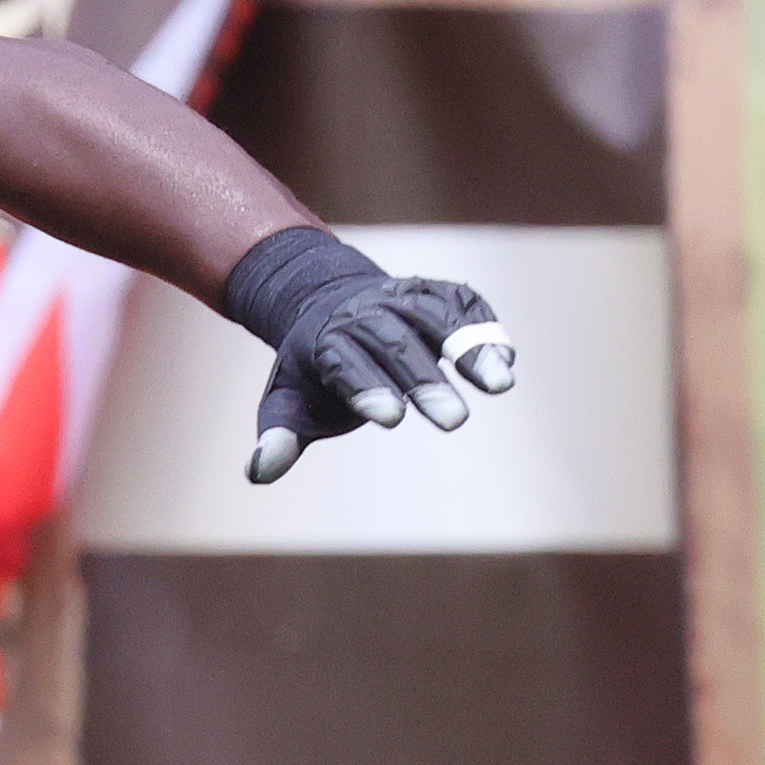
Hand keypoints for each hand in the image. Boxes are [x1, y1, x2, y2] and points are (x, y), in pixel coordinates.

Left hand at [220, 225, 517, 482]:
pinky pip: (462, 302)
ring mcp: (402, 297)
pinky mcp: (434, 291)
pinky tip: (506, 359)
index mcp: (324, 343)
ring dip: (469, 347)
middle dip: (425, 381)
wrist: (323, 301)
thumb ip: (279, 438)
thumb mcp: (287, 404)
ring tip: (500, 385)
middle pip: (395, 343)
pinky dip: (484, 325)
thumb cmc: (312, 371)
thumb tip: (258, 473)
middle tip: (453, 422)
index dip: (368, 389)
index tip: (392, 419)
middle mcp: (364, 314)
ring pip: (435, 316)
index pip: (345, 364)